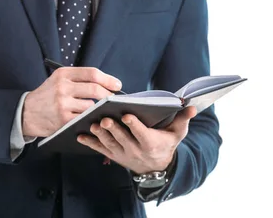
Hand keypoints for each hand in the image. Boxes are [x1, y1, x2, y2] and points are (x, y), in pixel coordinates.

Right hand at [22, 67, 121, 137]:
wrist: (26, 112)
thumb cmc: (47, 95)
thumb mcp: (58, 80)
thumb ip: (79, 79)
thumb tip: (107, 84)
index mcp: (63, 74)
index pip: (92, 73)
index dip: (108, 79)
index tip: (117, 85)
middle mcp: (63, 87)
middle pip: (95, 90)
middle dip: (109, 96)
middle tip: (114, 100)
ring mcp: (63, 104)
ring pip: (91, 106)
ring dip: (98, 109)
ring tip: (100, 110)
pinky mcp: (63, 119)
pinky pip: (84, 119)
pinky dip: (90, 119)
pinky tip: (92, 120)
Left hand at [77, 106, 197, 173]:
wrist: (155, 166)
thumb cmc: (166, 143)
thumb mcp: (177, 133)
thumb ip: (183, 119)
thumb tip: (192, 105)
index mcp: (150, 142)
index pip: (142, 133)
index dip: (134, 125)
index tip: (127, 115)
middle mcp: (135, 149)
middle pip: (122, 138)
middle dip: (113, 129)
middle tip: (104, 119)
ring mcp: (122, 153)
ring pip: (109, 144)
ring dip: (99, 135)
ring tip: (92, 124)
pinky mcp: (112, 154)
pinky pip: (99, 149)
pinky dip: (89, 143)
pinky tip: (80, 135)